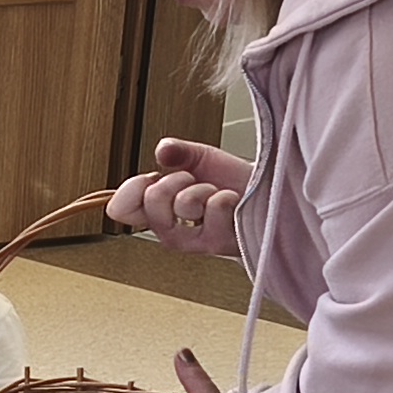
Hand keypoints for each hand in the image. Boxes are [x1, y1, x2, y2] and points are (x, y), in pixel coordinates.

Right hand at [107, 138, 250, 255]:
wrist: (271, 194)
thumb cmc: (236, 182)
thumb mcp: (201, 160)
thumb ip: (178, 153)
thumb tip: (163, 150)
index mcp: (160, 211)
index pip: (121, 210)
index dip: (130, 190)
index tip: (150, 176)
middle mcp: (173, 230)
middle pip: (149, 204)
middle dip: (172, 181)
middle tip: (190, 180)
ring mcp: (195, 240)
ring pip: (181, 206)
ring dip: (201, 189)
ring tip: (215, 191)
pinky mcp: (219, 243)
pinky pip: (213, 211)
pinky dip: (223, 198)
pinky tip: (230, 200)